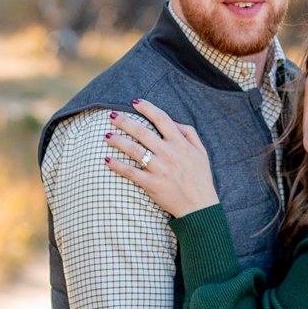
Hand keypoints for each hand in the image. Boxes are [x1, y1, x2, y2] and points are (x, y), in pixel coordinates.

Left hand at [105, 98, 219, 217]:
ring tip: (106, 136)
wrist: (200, 206)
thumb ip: (189, 134)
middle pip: (142, 131)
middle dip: (125, 121)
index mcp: (181, 144)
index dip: (147, 108)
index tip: (135, 102)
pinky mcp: (152, 183)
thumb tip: (173, 121)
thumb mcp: (201, 153)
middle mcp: (169, 153)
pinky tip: (107, 159)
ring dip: (117, 141)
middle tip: (112, 116)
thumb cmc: (200, 178)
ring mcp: (160, 169)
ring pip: (133, 150)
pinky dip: (117, 165)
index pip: (162, 119)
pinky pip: (130, 172)